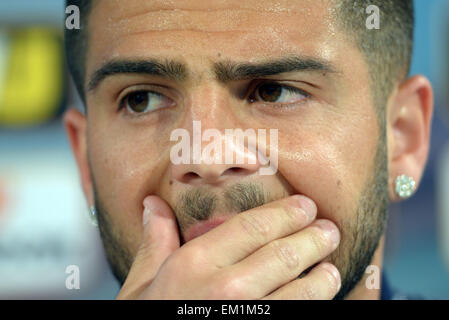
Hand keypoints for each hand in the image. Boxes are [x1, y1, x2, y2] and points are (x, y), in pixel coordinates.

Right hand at [116, 194, 340, 298]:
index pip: (254, 226)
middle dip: (314, 238)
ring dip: (323, 276)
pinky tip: (318, 297)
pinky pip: (298, 316)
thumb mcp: (141, 285)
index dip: (287, 213)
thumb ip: (154, 242)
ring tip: (329, 267)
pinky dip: (315, 304)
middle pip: (285, 254)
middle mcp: (226, 289)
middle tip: (329, 231)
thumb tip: (153, 204)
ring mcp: (248, 319)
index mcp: (195, 264)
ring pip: (302, 291)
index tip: (306, 206)